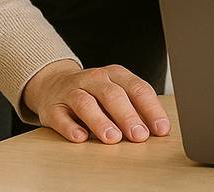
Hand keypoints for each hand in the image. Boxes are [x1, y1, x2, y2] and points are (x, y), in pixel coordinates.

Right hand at [22, 59, 170, 143]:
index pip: (138, 89)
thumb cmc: (94, 92)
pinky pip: (61, 117)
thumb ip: (135, 107)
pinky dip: (70, 128)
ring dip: (101, 121)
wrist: (53, 84)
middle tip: (139, 135)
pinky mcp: (53, 107)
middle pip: (113, 95)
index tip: (161, 129)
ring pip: (86, 104)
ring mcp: (72, 91)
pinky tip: (81, 137)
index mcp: (116, 74)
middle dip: (128, 116)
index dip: (151, 109)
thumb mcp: (117, 92)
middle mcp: (95, 79)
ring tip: (112, 138)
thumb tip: (157, 129)